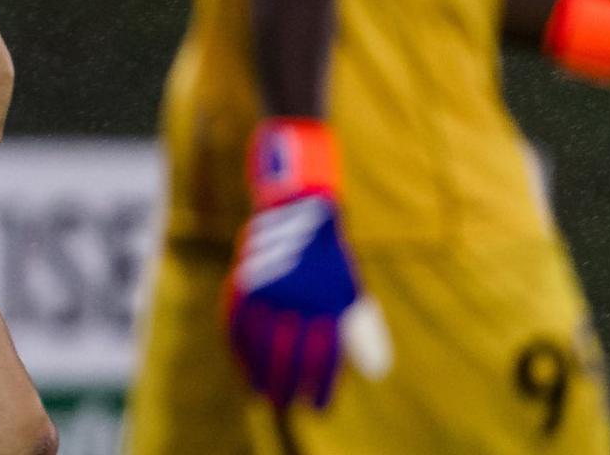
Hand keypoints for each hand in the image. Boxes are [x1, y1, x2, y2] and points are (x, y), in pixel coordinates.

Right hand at [226, 119, 389, 409]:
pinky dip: (237, 346)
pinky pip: (237, 319)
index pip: (323, 356)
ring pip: (260, 341)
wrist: (299, 201)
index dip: (321, 385)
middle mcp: (298, 296)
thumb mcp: (351, 286)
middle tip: (286, 405)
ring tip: (262, 394)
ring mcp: (268, 286)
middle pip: (288, 354)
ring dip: (259, 372)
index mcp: (329, 300)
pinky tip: (240, 363)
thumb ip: (357, 328)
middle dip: (287, 385)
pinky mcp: (246, 276)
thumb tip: (373, 372)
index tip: (319, 407)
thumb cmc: (329, 252)